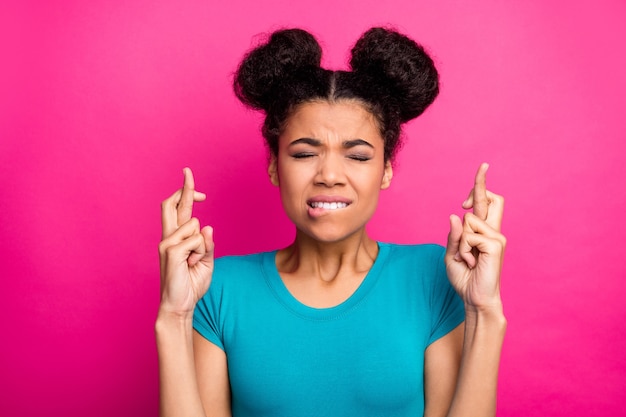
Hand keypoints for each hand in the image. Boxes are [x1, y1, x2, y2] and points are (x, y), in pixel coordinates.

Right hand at [158, 168, 214, 315]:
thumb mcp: (206, 261)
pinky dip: (200, 252)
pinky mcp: (170, 251)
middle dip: (183, 187)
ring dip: (202, 244)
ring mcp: (167, 243)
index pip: (178, 208)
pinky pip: (196, 240)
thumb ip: (207, 244)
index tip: (189, 177)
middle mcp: (168, 237)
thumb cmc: (192, 284)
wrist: (180, 305)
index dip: (184, 191)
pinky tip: (191, 264)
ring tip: (194, 261)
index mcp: (176, 237)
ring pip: (195, 225)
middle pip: (171, 204)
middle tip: (188, 171)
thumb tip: (207, 227)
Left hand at [445, 163, 505, 310]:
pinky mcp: (496, 245)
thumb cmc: (464, 277)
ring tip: (467, 259)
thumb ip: (454, 235)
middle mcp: (493, 231)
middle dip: (480, 185)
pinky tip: (471, 262)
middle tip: (481, 172)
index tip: (483, 167)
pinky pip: (469, 236)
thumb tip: (456, 214)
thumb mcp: (452, 254)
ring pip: (468, 221)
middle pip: (491, 199)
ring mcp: (496, 237)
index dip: (482, 186)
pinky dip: (463, 250)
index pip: (486, 203)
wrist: (474, 297)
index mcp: (484, 232)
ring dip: (460, 242)